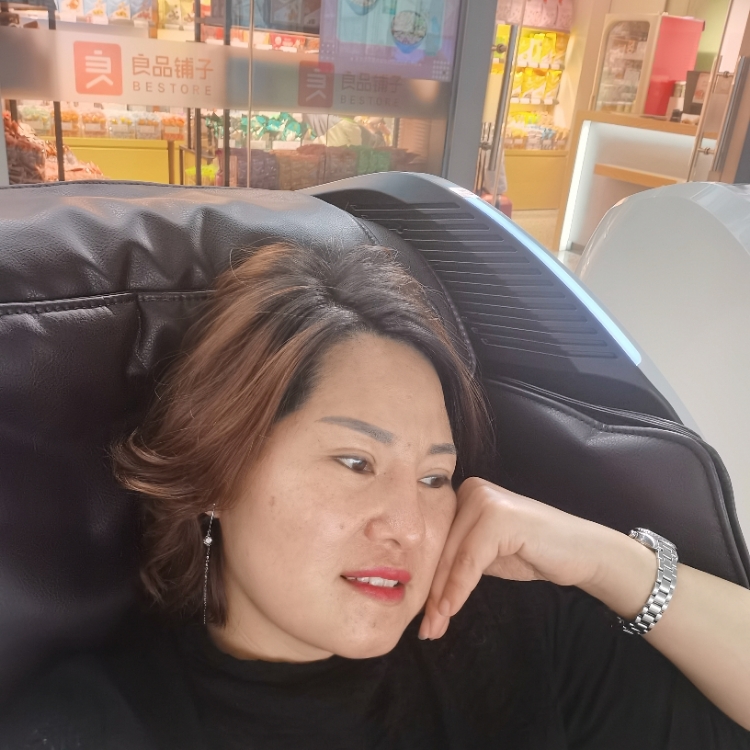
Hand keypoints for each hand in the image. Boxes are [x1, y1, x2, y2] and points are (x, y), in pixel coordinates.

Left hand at [419, 477, 608, 639]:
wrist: (583, 551)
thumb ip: (458, 559)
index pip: (437, 541)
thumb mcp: (486, 555)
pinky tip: (449, 610)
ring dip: (440, 597)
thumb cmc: (534, 552)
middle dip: (431, 592)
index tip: (419, 613)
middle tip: (425, 628)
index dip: (427, 578)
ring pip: (452, 556)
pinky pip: (469, 560)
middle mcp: (471, 490)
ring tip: (433, 628)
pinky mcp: (498, 517)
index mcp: (464, 494)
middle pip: (442, 548)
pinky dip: (458, 588)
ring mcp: (485, 499)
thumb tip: (423, 588)